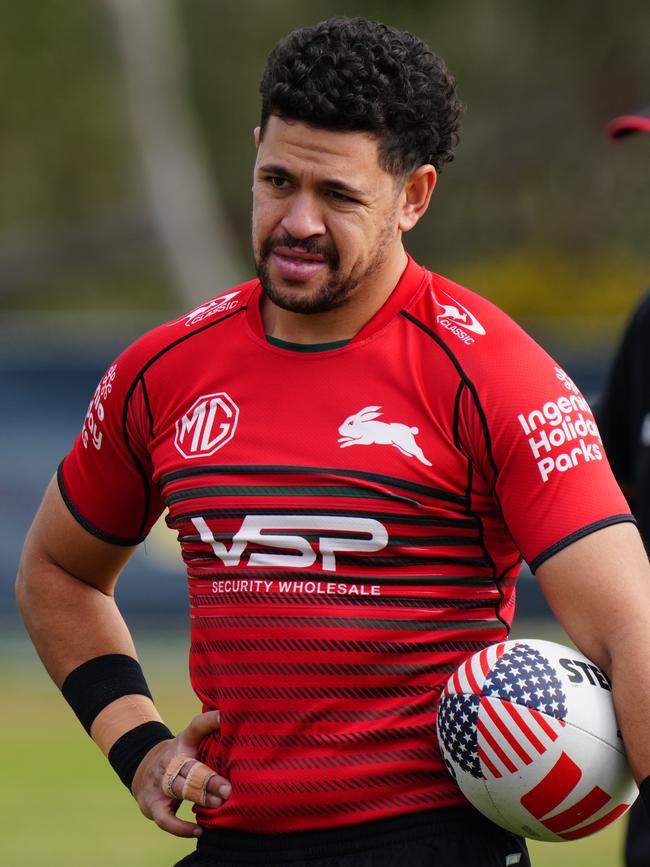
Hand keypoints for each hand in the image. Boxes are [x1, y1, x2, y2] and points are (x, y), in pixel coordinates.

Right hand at [131, 710, 230, 837]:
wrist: (144, 768)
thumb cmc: (181, 756)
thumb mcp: (193, 743)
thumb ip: (214, 740)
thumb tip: (248, 737)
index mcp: (184, 741)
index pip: (196, 727)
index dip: (210, 721)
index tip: (226, 718)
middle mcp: (171, 760)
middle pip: (190, 767)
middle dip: (210, 779)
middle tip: (229, 789)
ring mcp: (160, 782)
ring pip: (180, 789)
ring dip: (200, 797)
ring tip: (218, 804)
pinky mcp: (153, 804)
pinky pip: (166, 819)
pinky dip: (181, 827)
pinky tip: (199, 830)